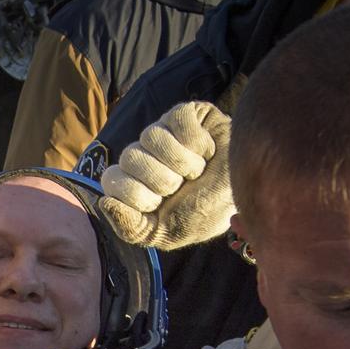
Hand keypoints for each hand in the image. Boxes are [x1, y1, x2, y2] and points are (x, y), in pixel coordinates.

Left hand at [98, 100, 233, 249]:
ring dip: (182, 163)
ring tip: (198, 171)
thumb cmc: (204, 214)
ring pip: (151, 137)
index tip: (160, 205)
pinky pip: (176, 120)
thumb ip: (130, 228)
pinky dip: (196, 142)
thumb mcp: (165, 233)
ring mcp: (161, 133)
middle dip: (162, 180)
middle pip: (130, 158)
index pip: (111, 180)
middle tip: (182, 187)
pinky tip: (206, 151)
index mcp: (133, 184)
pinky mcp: (183, 114)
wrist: (244, 194)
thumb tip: (105, 202)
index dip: (137, 195)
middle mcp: (143, 156)